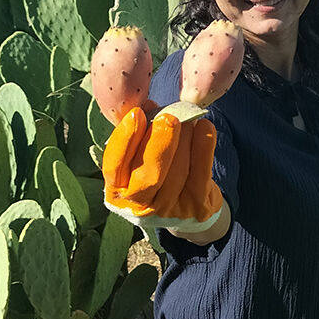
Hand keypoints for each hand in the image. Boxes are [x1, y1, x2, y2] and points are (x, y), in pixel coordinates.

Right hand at [102, 106, 223, 232]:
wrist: (186, 213)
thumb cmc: (157, 176)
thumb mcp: (140, 160)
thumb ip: (140, 134)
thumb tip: (148, 105)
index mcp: (117, 192)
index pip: (114, 166)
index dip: (124, 139)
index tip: (136, 113)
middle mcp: (139, 207)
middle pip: (148, 174)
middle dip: (158, 143)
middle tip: (168, 118)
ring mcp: (168, 210)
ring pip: (177, 171)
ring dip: (184, 139)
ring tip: (188, 118)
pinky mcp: (195, 207)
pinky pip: (201, 173)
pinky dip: (204, 146)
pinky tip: (204, 126)